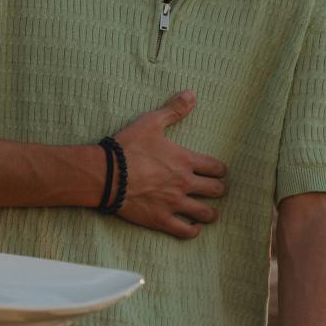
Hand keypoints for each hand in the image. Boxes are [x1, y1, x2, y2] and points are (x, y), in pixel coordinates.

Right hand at [111, 90, 227, 238]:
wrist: (105, 174)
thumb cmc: (127, 147)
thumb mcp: (151, 122)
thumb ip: (174, 109)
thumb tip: (192, 93)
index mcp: (185, 161)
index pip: (216, 168)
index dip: (221, 170)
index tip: (219, 172)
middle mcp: (184, 184)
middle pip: (216, 191)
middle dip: (219, 190)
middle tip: (216, 190)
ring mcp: (174, 203)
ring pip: (205, 213)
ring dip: (210, 213)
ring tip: (210, 212)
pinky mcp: (161, 220)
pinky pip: (185, 231)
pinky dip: (193, 231)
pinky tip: (193, 228)